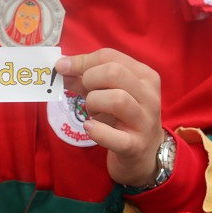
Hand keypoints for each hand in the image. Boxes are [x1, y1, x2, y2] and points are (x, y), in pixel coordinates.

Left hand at [55, 48, 164, 186]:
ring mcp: (144, 122)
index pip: (110, 56)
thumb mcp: (108, 93)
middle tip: (85, 93)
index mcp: (144, 76)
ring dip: (94, 103)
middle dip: (90, 80)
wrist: (145, 156)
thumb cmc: (124, 118)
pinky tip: (90, 128)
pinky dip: (96, 131)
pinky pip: (114, 136)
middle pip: (114, 72)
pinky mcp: (135, 146)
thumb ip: (86, 79)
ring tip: (91, 112)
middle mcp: (149, 96)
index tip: (62, 68)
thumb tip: (62, 66)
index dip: (81, 60)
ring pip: (117, 99)